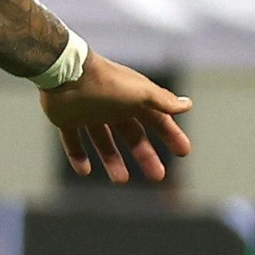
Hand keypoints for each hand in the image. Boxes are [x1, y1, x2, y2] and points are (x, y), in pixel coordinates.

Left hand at [40, 54, 191, 182]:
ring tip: (121, 180)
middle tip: (158, 176)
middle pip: (132, 135)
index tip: (183, 152)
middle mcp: (112, 107)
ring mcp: (89, 113)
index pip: (157, 120)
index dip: (170, 134)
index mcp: (133, 99)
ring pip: (103, 141)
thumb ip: (163, 101)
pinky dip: (78, 156)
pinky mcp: (66, 119)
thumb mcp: (141, 93)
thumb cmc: (108, 83)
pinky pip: (73, 141)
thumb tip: (188, 105)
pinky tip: (85, 171)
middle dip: (145, 155)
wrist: (68, 74)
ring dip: (112, 160)